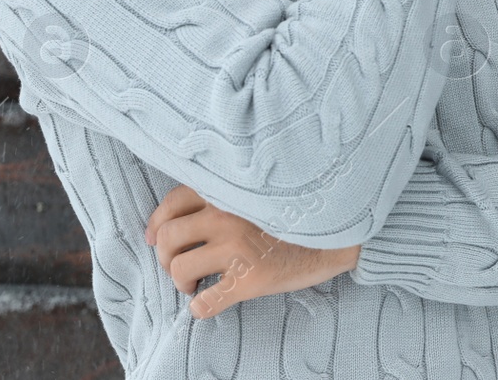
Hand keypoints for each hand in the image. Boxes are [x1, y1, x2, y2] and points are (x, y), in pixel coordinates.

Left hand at [144, 184, 361, 319]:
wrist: (341, 234)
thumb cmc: (298, 213)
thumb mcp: (258, 192)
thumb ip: (224, 195)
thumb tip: (173, 221)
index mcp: (228, 190)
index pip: (172, 203)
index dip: (157, 224)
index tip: (156, 239)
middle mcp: (227, 215)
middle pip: (168, 238)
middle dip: (167, 257)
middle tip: (182, 266)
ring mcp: (237, 247)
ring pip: (179, 269)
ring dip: (181, 282)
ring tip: (195, 284)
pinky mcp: (250, 279)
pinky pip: (204, 303)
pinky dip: (201, 307)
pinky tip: (211, 303)